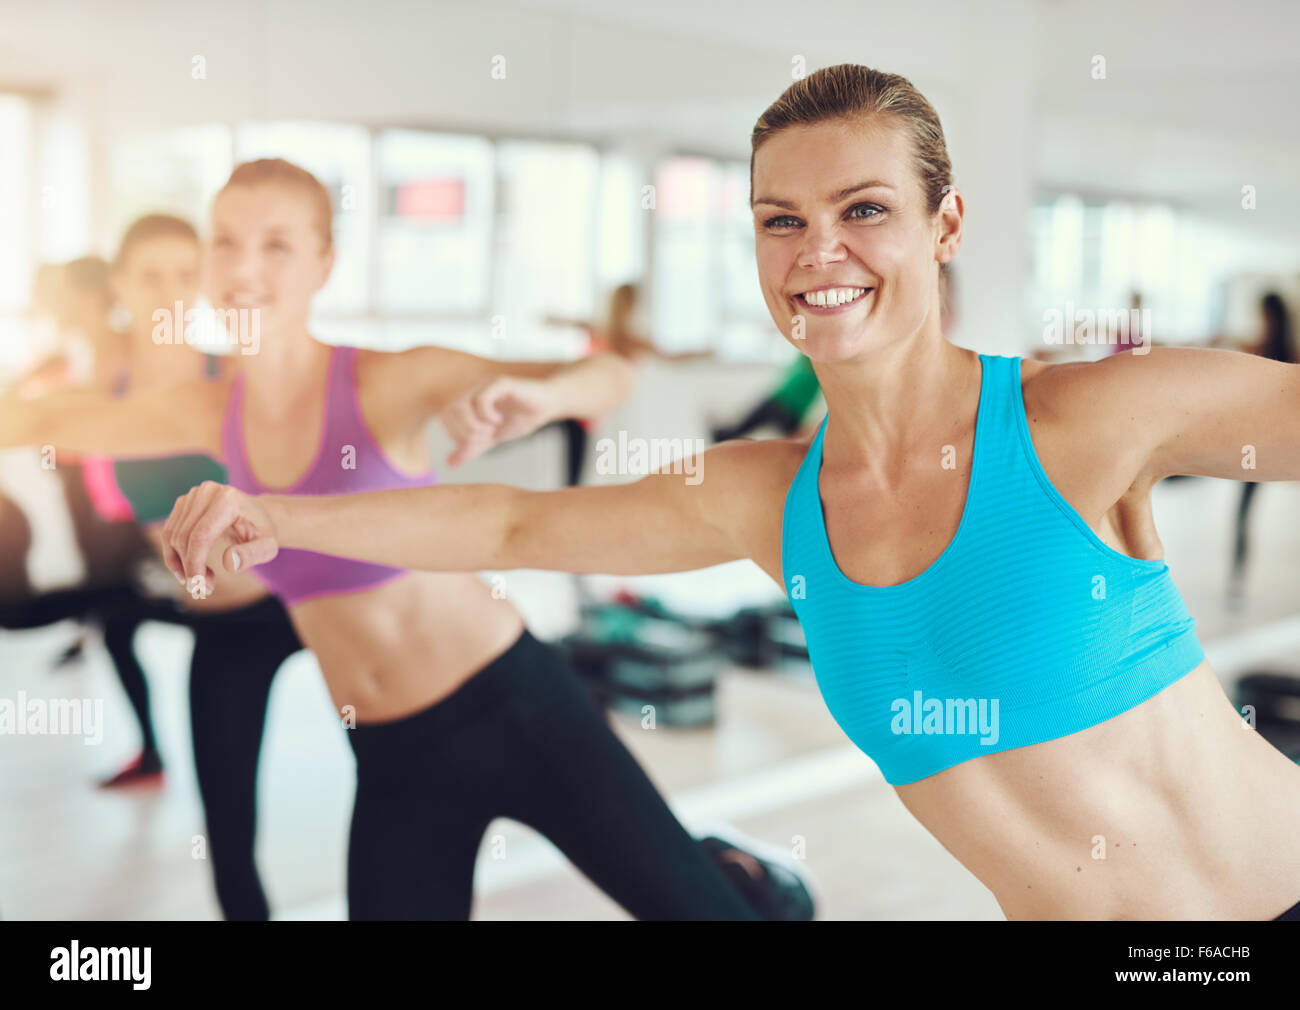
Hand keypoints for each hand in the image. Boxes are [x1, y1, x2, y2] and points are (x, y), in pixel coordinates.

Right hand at [162, 481, 279, 598]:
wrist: (260, 515)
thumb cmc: (264, 533)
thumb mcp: (267, 547)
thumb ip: (252, 554)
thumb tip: (229, 563)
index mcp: (228, 500)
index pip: (201, 536)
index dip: (195, 564)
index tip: (199, 587)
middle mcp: (207, 492)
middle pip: (185, 537)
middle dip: (190, 568)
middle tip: (205, 590)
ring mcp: (192, 496)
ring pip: (174, 537)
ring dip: (182, 565)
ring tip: (203, 581)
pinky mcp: (183, 503)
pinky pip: (170, 533)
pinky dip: (176, 555)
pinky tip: (190, 570)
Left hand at [439, 376, 555, 466]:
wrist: (546, 405)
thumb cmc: (519, 417)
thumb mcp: (491, 438)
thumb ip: (471, 449)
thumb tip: (450, 463)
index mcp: (466, 399)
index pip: (445, 417)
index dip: (456, 434)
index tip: (478, 441)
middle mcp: (471, 389)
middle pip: (449, 411)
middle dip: (464, 432)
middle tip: (485, 437)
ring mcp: (484, 384)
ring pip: (460, 405)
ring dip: (473, 425)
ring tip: (491, 430)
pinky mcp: (499, 382)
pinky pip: (481, 400)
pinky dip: (487, 415)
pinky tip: (499, 420)